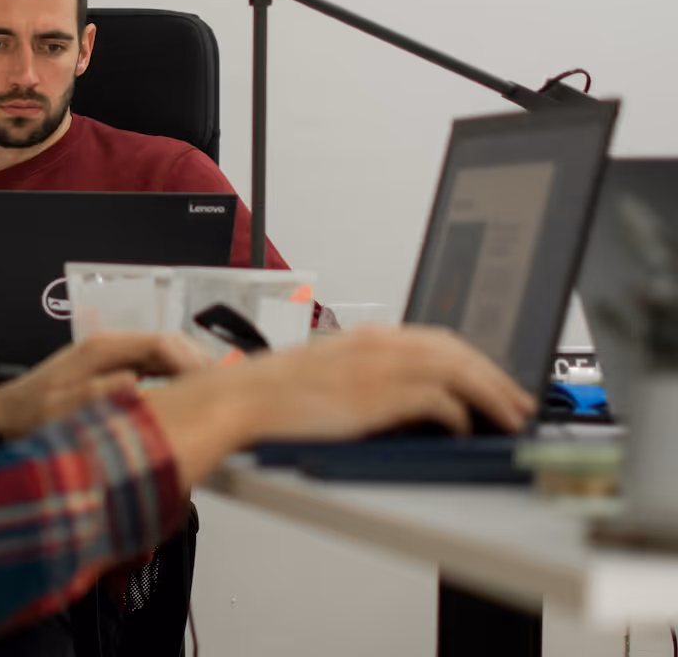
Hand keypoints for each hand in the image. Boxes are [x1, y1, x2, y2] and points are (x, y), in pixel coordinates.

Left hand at [0, 332, 210, 440]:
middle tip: (226, 393)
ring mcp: (114, 358)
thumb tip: (135, 382)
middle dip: (199, 365)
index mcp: (103, 349)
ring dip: (191, 374)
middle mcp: (112, 347)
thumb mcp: (61, 407)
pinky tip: (189, 401)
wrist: (7, 414)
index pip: (160, 344)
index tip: (212, 385)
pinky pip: (155, 370)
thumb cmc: (32, 412)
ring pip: (165, 358)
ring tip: (215, 399)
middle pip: (169, 347)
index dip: (191, 361)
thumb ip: (96, 393)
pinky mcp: (115, 372)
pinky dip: (176, 382)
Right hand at [145, 325, 536, 489]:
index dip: (474, 360)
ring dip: (491, 393)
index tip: (491, 378)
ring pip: (458, 369)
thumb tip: (404, 404)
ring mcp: (382, 366)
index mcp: (369, 337)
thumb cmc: (276, 393)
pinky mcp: (380, 394)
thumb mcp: (329, 374)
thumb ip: (369, 380)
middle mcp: (381, 344)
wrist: (245, 398)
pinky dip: (458, 412)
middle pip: (457, 350)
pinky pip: (438, 400)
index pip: (437, 339)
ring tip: (511, 416)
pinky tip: (465, 427)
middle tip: (518, 400)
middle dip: (495, 375)